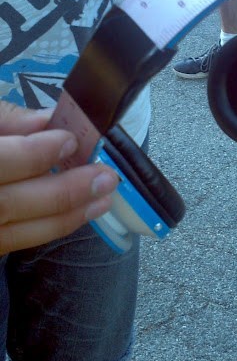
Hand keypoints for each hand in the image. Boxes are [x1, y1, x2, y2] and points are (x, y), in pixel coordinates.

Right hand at [0, 102, 117, 254]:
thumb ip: (4, 118)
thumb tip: (49, 119)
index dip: (33, 153)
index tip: (69, 140)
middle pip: (7, 204)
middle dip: (61, 192)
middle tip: (104, 176)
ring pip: (13, 232)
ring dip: (64, 217)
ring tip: (104, 198)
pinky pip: (12, 241)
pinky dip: (48, 228)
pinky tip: (78, 212)